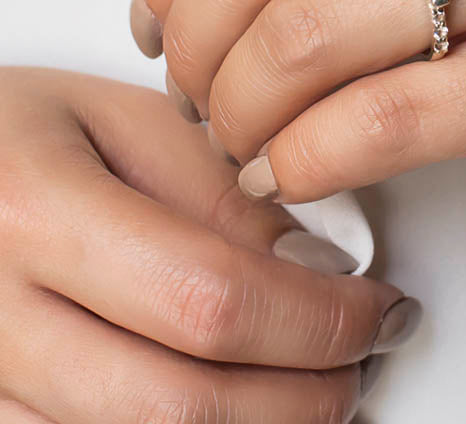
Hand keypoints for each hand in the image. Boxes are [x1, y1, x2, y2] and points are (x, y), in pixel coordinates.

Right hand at [0, 68, 418, 422]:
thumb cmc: (23, 132)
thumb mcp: (127, 122)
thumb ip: (220, 196)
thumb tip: (315, 270)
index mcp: (32, 211)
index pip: (210, 299)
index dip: (318, 322)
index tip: (378, 310)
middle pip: (183, 409)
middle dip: (306, 399)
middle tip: (361, 359)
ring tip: (311, 381)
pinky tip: (241, 401)